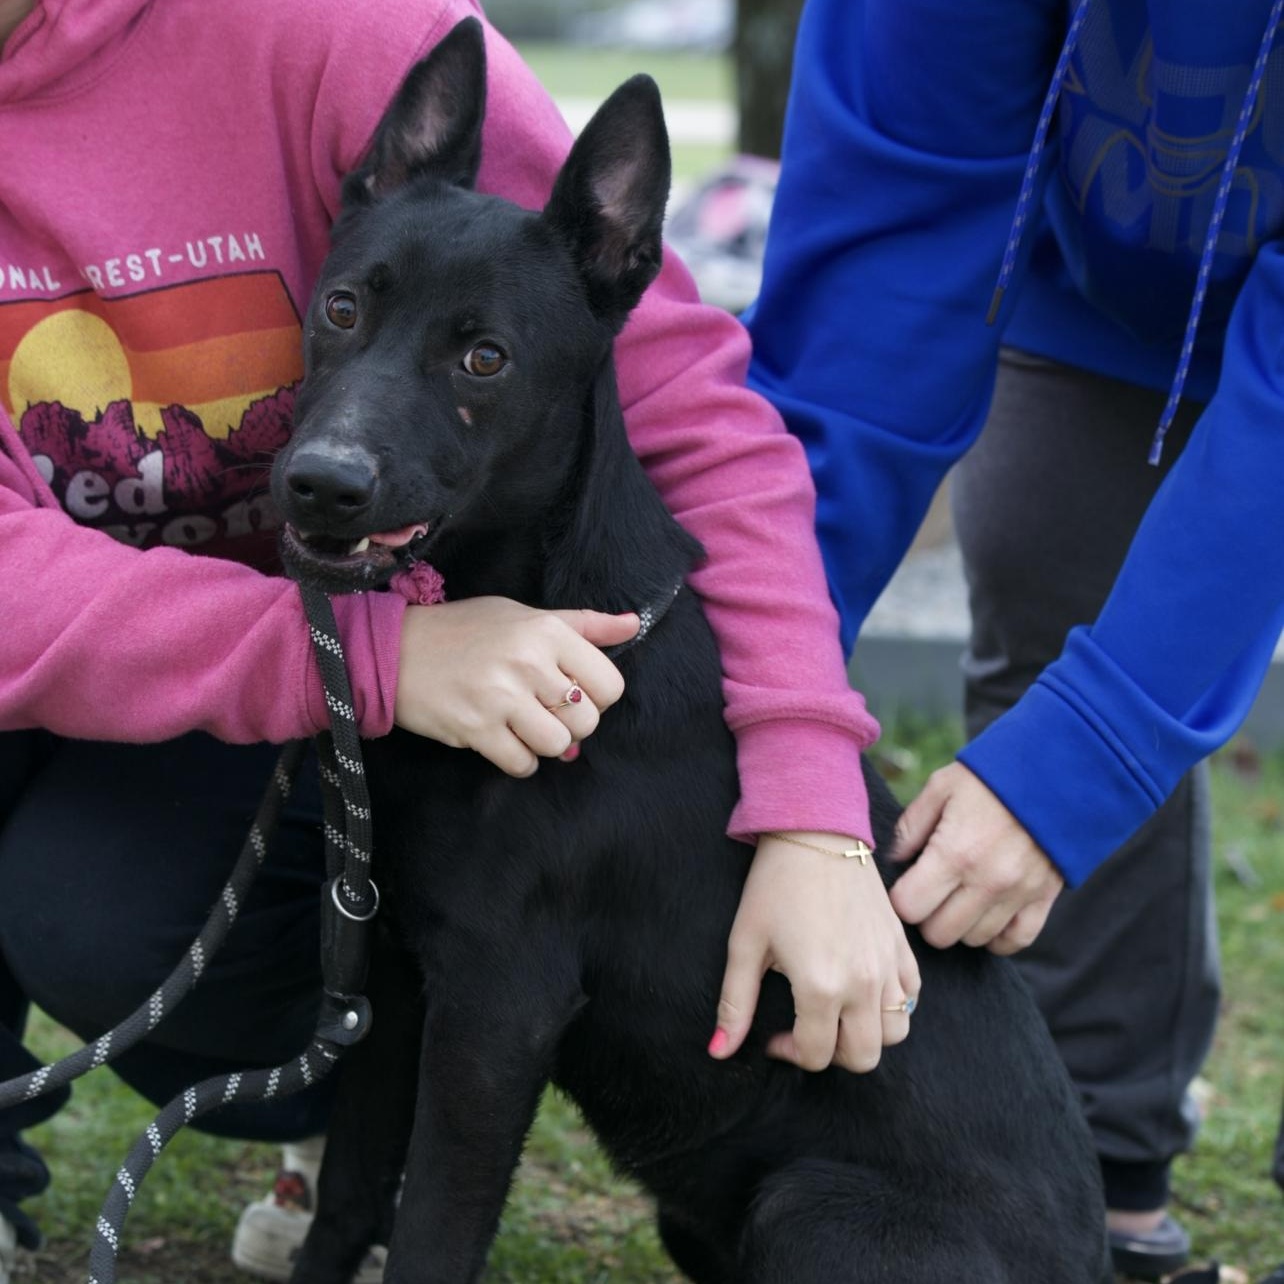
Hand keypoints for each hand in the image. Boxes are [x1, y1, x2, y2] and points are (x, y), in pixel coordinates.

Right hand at [394, 597, 637, 774]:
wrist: (395, 651)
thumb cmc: (466, 630)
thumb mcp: (525, 615)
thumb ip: (583, 624)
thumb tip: (634, 623)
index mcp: (546, 631)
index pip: (609, 685)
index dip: (596, 697)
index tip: (572, 692)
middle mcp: (528, 663)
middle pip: (587, 721)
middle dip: (572, 725)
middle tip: (545, 711)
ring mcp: (501, 698)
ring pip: (558, 746)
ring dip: (546, 744)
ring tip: (525, 726)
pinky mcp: (476, 729)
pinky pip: (523, 763)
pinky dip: (521, 760)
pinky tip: (505, 740)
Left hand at [709, 833, 919, 1072]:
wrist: (816, 831)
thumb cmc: (775, 884)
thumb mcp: (744, 943)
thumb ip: (735, 1004)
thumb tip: (718, 1051)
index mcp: (821, 986)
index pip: (816, 1055)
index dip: (789, 1053)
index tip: (773, 1035)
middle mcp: (863, 983)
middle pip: (863, 1057)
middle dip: (831, 1054)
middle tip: (806, 1028)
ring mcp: (888, 964)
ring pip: (895, 1033)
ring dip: (866, 1034)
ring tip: (836, 1012)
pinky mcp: (901, 944)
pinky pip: (911, 995)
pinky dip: (891, 1004)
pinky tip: (862, 987)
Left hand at [889, 762, 1063, 953]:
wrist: (1058, 771)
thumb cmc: (992, 777)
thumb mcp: (942, 787)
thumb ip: (911, 826)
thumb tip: (894, 860)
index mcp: (954, 852)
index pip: (909, 907)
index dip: (901, 898)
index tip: (906, 884)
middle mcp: (986, 881)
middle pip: (939, 933)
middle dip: (927, 915)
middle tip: (931, 892)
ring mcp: (1017, 894)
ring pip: (974, 940)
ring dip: (961, 924)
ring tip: (960, 896)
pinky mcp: (1043, 898)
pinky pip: (1016, 941)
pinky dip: (998, 936)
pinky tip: (987, 916)